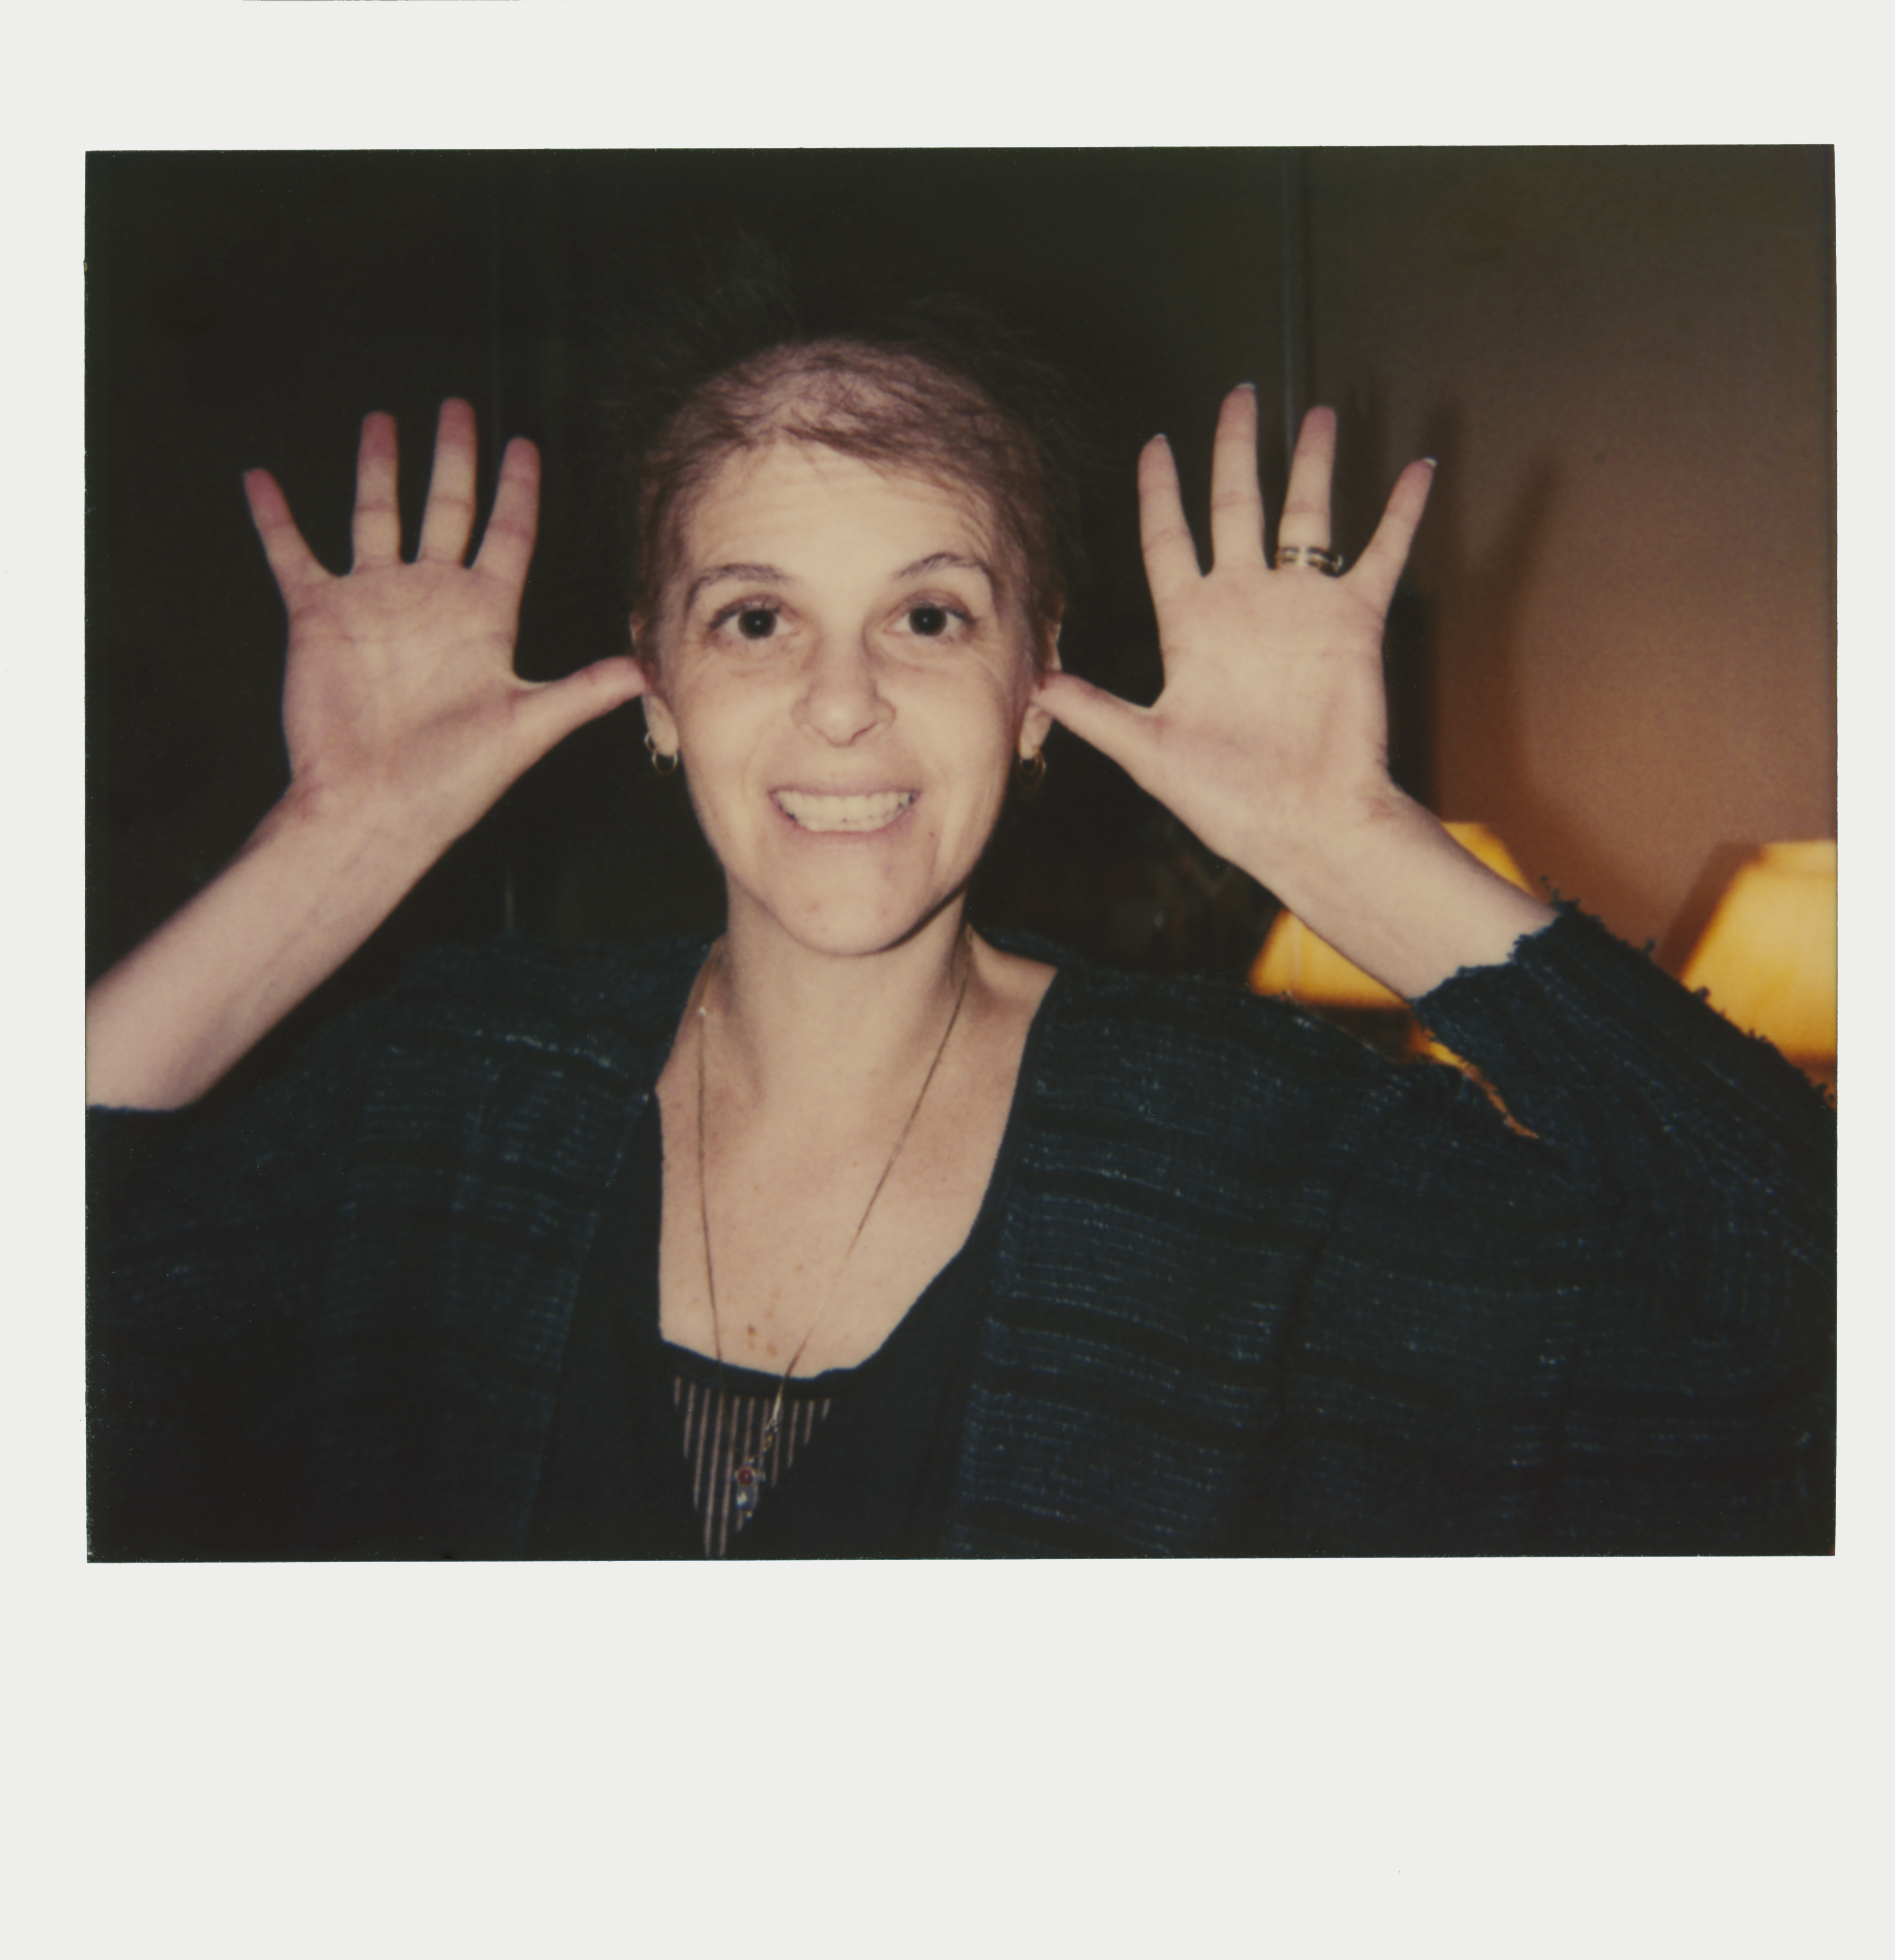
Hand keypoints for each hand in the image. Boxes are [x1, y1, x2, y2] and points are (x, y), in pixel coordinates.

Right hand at [244, 398, 645, 850]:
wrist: (375, 807)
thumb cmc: (451, 779)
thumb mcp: (528, 726)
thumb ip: (586, 690)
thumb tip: (649, 672)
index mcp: (483, 618)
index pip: (508, 536)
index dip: (518, 491)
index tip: (524, 446)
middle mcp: (431, 600)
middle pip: (447, 510)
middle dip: (453, 459)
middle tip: (459, 408)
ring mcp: (374, 603)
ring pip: (376, 516)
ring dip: (377, 468)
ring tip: (381, 420)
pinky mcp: (320, 616)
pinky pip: (292, 554)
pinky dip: (275, 518)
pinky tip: (260, 480)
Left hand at [1036, 387, 1432, 906]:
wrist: (1304, 825)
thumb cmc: (1226, 801)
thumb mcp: (1147, 752)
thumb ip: (1095, 711)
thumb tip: (1035, 684)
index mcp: (1192, 627)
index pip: (1167, 540)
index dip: (1159, 492)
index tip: (1154, 443)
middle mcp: (1245, 606)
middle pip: (1236, 507)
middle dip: (1235, 451)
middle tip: (1236, 395)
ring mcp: (1302, 609)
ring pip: (1307, 516)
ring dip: (1313, 463)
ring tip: (1319, 411)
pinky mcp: (1355, 622)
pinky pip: (1382, 553)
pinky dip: (1401, 511)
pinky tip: (1418, 466)